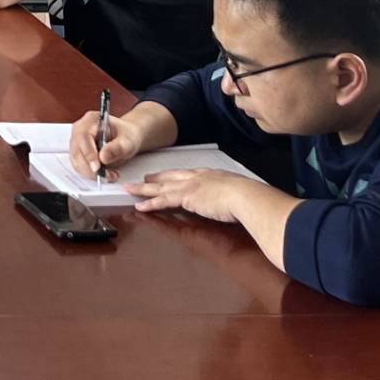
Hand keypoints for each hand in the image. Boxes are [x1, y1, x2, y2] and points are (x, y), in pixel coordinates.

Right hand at [67, 108, 147, 182]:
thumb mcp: (128, 140)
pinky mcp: (78, 153)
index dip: (89, 154)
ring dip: (91, 173)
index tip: (97, 167)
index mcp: (91, 120)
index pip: (83, 137)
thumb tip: (103, 157)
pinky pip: (79, 166)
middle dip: (91, 167)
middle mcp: (80, 129)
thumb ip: (117, 148)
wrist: (126, 138)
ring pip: (76, 161)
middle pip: (77, 151)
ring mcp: (76, 141)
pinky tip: (104, 173)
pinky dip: (90, 174)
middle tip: (108, 176)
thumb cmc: (126, 135)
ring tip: (110, 175)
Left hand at [125, 169, 259, 224]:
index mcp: (210, 174)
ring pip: (161, 187)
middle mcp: (197, 177)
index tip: (168, 175)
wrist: (247, 196)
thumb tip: (235, 201)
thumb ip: (232, 195)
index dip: (175, 175)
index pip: (187, 174)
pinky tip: (140, 205)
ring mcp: (190, 186)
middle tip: (143, 178)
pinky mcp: (185, 198)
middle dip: (155, 178)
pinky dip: (150, 203)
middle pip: (170, 177)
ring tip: (130, 189)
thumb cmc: (249, 196)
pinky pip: (162, 200)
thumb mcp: (239, 191)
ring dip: (143, 189)